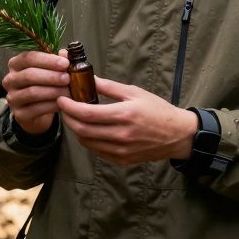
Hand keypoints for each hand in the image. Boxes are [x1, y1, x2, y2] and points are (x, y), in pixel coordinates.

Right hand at [2, 49, 70, 134]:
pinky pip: (36, 109)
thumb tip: (64, 54)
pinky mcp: (19, 114)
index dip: (48, 60)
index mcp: (16, 64)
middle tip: (67, 78)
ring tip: (67, 91)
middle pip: (29, 75)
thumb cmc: (44, 85)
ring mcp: (12, 97)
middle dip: (51, 76)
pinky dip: (51, 105)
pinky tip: (62, 103)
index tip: (65, 63)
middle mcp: (10, 80)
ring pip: (32, 92)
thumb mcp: (50, 70)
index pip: (29, 58)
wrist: (38, 112)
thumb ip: (57, 61)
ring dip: (53, 91)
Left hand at [56, 77, 198, 165]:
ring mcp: (120, 150)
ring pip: (86, 142)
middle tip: (64, 108)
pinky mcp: (121, 160)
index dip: (69, 107)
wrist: (177, 135)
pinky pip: (97, 150)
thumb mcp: (134, 92)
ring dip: (77, 129)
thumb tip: (89, 78)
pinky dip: (88, 140)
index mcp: (123, 115)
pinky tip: (90, 129)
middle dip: (68, 118)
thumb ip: (109, 87)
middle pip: (82, 129)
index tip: (62, 99)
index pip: (86, 113)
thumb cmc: (157, 110)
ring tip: (75, 117)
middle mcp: (120, 135)